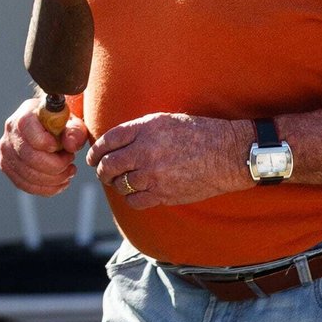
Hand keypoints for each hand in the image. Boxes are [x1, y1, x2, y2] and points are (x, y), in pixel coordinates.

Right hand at [0, 96, 90, 195]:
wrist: (45, 125)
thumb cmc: (60, 123)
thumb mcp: (73, 122)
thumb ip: (75, 131)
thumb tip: (70, 145)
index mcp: (24, 116)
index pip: (31, 134)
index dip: (50, 145)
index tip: (67, 149)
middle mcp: (10, 133)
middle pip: (31, 159)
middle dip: (57, 166)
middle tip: (71, 162)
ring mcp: (6, 152)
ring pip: (29, 175)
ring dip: (55, 179)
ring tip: (69, 171)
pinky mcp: (8, 167)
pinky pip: (26, 185)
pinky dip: (47, 189)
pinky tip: (60, 182)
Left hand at [86, 112, 252, 208]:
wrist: (227, 154)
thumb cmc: (198, 133)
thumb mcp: (165, 121)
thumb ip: (138, 130)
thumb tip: (115, 143)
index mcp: (144, 130)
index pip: (107, 141)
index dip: (96, 151)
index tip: (93, 158)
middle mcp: (145, 152)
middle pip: (109, 165)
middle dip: (102, 171)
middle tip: (103, 173)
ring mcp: (153, 175)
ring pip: (120, 185)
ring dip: (117, 184)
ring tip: (121, 182)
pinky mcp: (163, 194)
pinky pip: (135, 201)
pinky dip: (131, 198)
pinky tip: (136, 193)